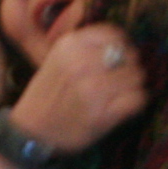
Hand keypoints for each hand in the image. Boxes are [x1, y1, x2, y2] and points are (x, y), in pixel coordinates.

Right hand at [8, 22, 148, 153]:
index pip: (114, 35)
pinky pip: (137, 99)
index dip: (121, 47)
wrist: (30, 134)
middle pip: (129, 56)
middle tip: (119, 81)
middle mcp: (81, 63)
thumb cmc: (46, 97)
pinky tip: (123, 108)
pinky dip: (135, 103)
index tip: (117, 59)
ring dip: (133, 86)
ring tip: (119, 95)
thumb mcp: (56, 60)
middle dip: (128, 68)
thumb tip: (122, 45)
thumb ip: (84, 49)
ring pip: (136, 77)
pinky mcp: (102, 114)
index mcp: (69, 46)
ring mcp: (92, 89)